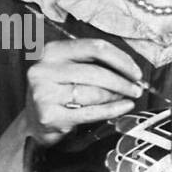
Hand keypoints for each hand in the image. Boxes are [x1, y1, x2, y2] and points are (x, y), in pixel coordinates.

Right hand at [24, 38, 143, 145]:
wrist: (33, 123)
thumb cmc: (58, 93)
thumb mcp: (67, 69)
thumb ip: (92, 63)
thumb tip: (130, 69)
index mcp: (52, 51)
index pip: (94, 48)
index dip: (120, 59)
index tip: (135, 71)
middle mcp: (44, 70)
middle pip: (96, 72)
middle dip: (123, 81)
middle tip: (137, 89)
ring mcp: (45, 94)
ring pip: (94, 92)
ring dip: (116, 96)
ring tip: (126, 98)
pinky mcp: (50, 116)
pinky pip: (90, 112)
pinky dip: (112, 110)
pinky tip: (123, 107)